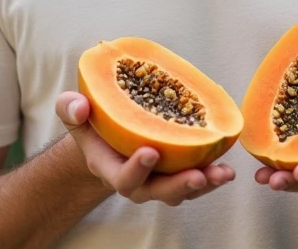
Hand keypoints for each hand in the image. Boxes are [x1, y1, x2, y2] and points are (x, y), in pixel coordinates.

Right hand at [55, 91, 235, 205]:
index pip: (123, 178)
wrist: (107, 134)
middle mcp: (138, 181)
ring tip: (224, 173)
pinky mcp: (178, 170)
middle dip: (179, 185)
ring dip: (205, 183)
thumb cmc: (92, 121)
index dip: (136, 169)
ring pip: (183, 189)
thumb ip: (69, 107)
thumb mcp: (73, 110)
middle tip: (198, 175)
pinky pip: (197, 177)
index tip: (151, 151)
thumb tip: (79, 106)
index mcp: (111, 168)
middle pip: (159, 192)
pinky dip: (213, 171)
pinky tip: (228, 161)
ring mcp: (160, 179)